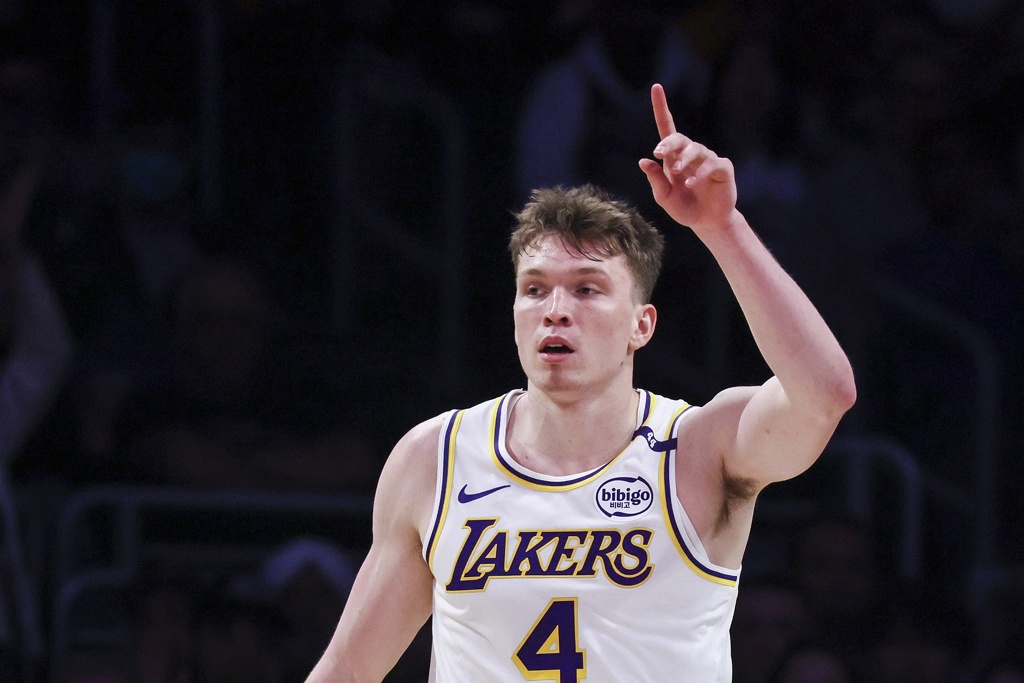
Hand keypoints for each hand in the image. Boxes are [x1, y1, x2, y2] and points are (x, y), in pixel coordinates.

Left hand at [638, 83, 737, 234]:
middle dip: (669, 144)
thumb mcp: (664, 197)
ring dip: (684, 161)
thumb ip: (655, 180)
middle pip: (679, 138)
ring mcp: (708, 159)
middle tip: (660, 154)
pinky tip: (691, 182)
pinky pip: (711, 164)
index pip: (667, 127)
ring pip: (695, 150)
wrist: (707, 223)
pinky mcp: (723, 168)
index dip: (661, 107)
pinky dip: (700, 172)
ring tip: (678, 175)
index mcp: (673, 158)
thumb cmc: (684, 208)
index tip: (656, 87)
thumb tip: (644, 160)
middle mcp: (691, 154)